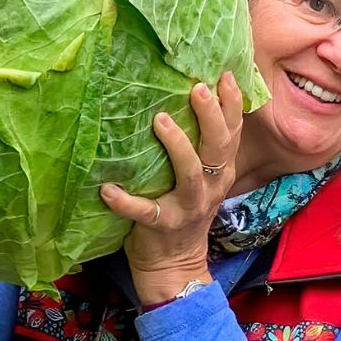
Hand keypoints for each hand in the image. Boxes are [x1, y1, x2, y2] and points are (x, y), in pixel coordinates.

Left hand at [99, 71, 242, 306]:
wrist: (175, 267)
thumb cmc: (182, 214)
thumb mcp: (200, 182)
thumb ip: (199, 150)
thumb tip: (183, 102)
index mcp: (221, 173)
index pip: (233, 133)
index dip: (232, 104)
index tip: (226, 74)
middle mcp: (210, 188)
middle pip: (218, 146)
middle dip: (211, 115)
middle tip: (198, 87)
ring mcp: (189, 208)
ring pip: (191, 173)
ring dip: (177, 145)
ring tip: (160, 120)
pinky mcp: (163, 227)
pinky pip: (145, 212)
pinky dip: (125, 201)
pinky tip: (108, 189)